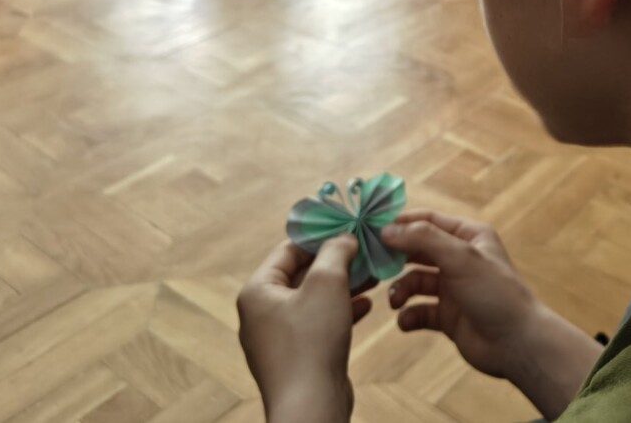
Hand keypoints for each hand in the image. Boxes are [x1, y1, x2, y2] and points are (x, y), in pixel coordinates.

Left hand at [238, 236, 372, 422]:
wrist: (311, 406)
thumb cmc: (312, 341)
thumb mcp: (327, 284)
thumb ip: (336, 252)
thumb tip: (344, 237)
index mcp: (257, 291)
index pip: (288, 249)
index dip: (319, 235)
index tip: (347, 226)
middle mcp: (261, 313)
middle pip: (301, 274)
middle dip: (336, 261)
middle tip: (364, 249)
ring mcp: (278, 338)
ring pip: (313, 300)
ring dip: (343, 285)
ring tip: (372, 274)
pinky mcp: (297, 357)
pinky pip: (318, 324)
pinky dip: (341, 311)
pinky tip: (367, 305)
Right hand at [384, 210, 601, 419]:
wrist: (517, 343)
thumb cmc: (495, 292)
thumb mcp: (460, 257)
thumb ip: (423, 239)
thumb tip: (387, 229)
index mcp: (469, 236)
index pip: (427, 220)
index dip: (400, 223)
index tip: (371, 229)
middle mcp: (460, 259)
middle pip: (417, 250)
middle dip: (395, 258)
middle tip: (373, 266)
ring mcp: (453, 288)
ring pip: (415, 282)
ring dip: (401, 290)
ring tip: (396, 301)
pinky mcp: (448, 316)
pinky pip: (420, 311)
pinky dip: (409, 315)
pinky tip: (406, 321)